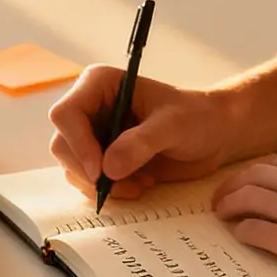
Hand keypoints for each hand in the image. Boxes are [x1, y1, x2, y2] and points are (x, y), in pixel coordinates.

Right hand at [47, 66, 234, 200]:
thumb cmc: (196, 117)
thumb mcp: (174, 125)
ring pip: (72, 167)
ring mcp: (94, 135)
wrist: (213, 135)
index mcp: (100, 85)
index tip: (100, 170)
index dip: (77, 144)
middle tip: (122, 184)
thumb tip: (108, 168)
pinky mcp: (102, 158)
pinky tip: (139, 185)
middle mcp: (90, 108)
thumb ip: (142, 143)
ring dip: (102, 185)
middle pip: (62, 145)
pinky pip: (88, 181)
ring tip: (139, 184)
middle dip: (89, 171)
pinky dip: (110, 190)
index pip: (66, 114)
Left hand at [210, 154, 276, 276]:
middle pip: (257, 174)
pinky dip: (241, 231)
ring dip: (229, 205)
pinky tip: (240, 236)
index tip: (246, 181)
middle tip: (221, 197)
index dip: (257, 172)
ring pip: (248, 198)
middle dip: (234, 183)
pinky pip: (254, 231)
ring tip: (221, 214)